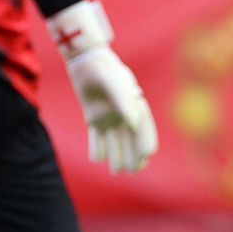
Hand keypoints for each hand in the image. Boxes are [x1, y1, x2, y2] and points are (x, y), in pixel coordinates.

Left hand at [48, 0, 158, 173]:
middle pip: (130, 139)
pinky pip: (97, 137)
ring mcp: (109, 117)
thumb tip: (132, 123)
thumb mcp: (115, 84)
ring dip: (116, 155)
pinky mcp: (94, 118)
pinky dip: (97, 148)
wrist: (85, 61)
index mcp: (134, 105)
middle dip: (133, 155)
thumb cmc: (104, 70)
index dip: (146, 140)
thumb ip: (124, 102)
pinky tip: (97, 159)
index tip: (147, 155)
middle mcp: (124, 114)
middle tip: (133, 170)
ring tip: (117, 170)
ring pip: (115, 141)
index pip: (143, 127)